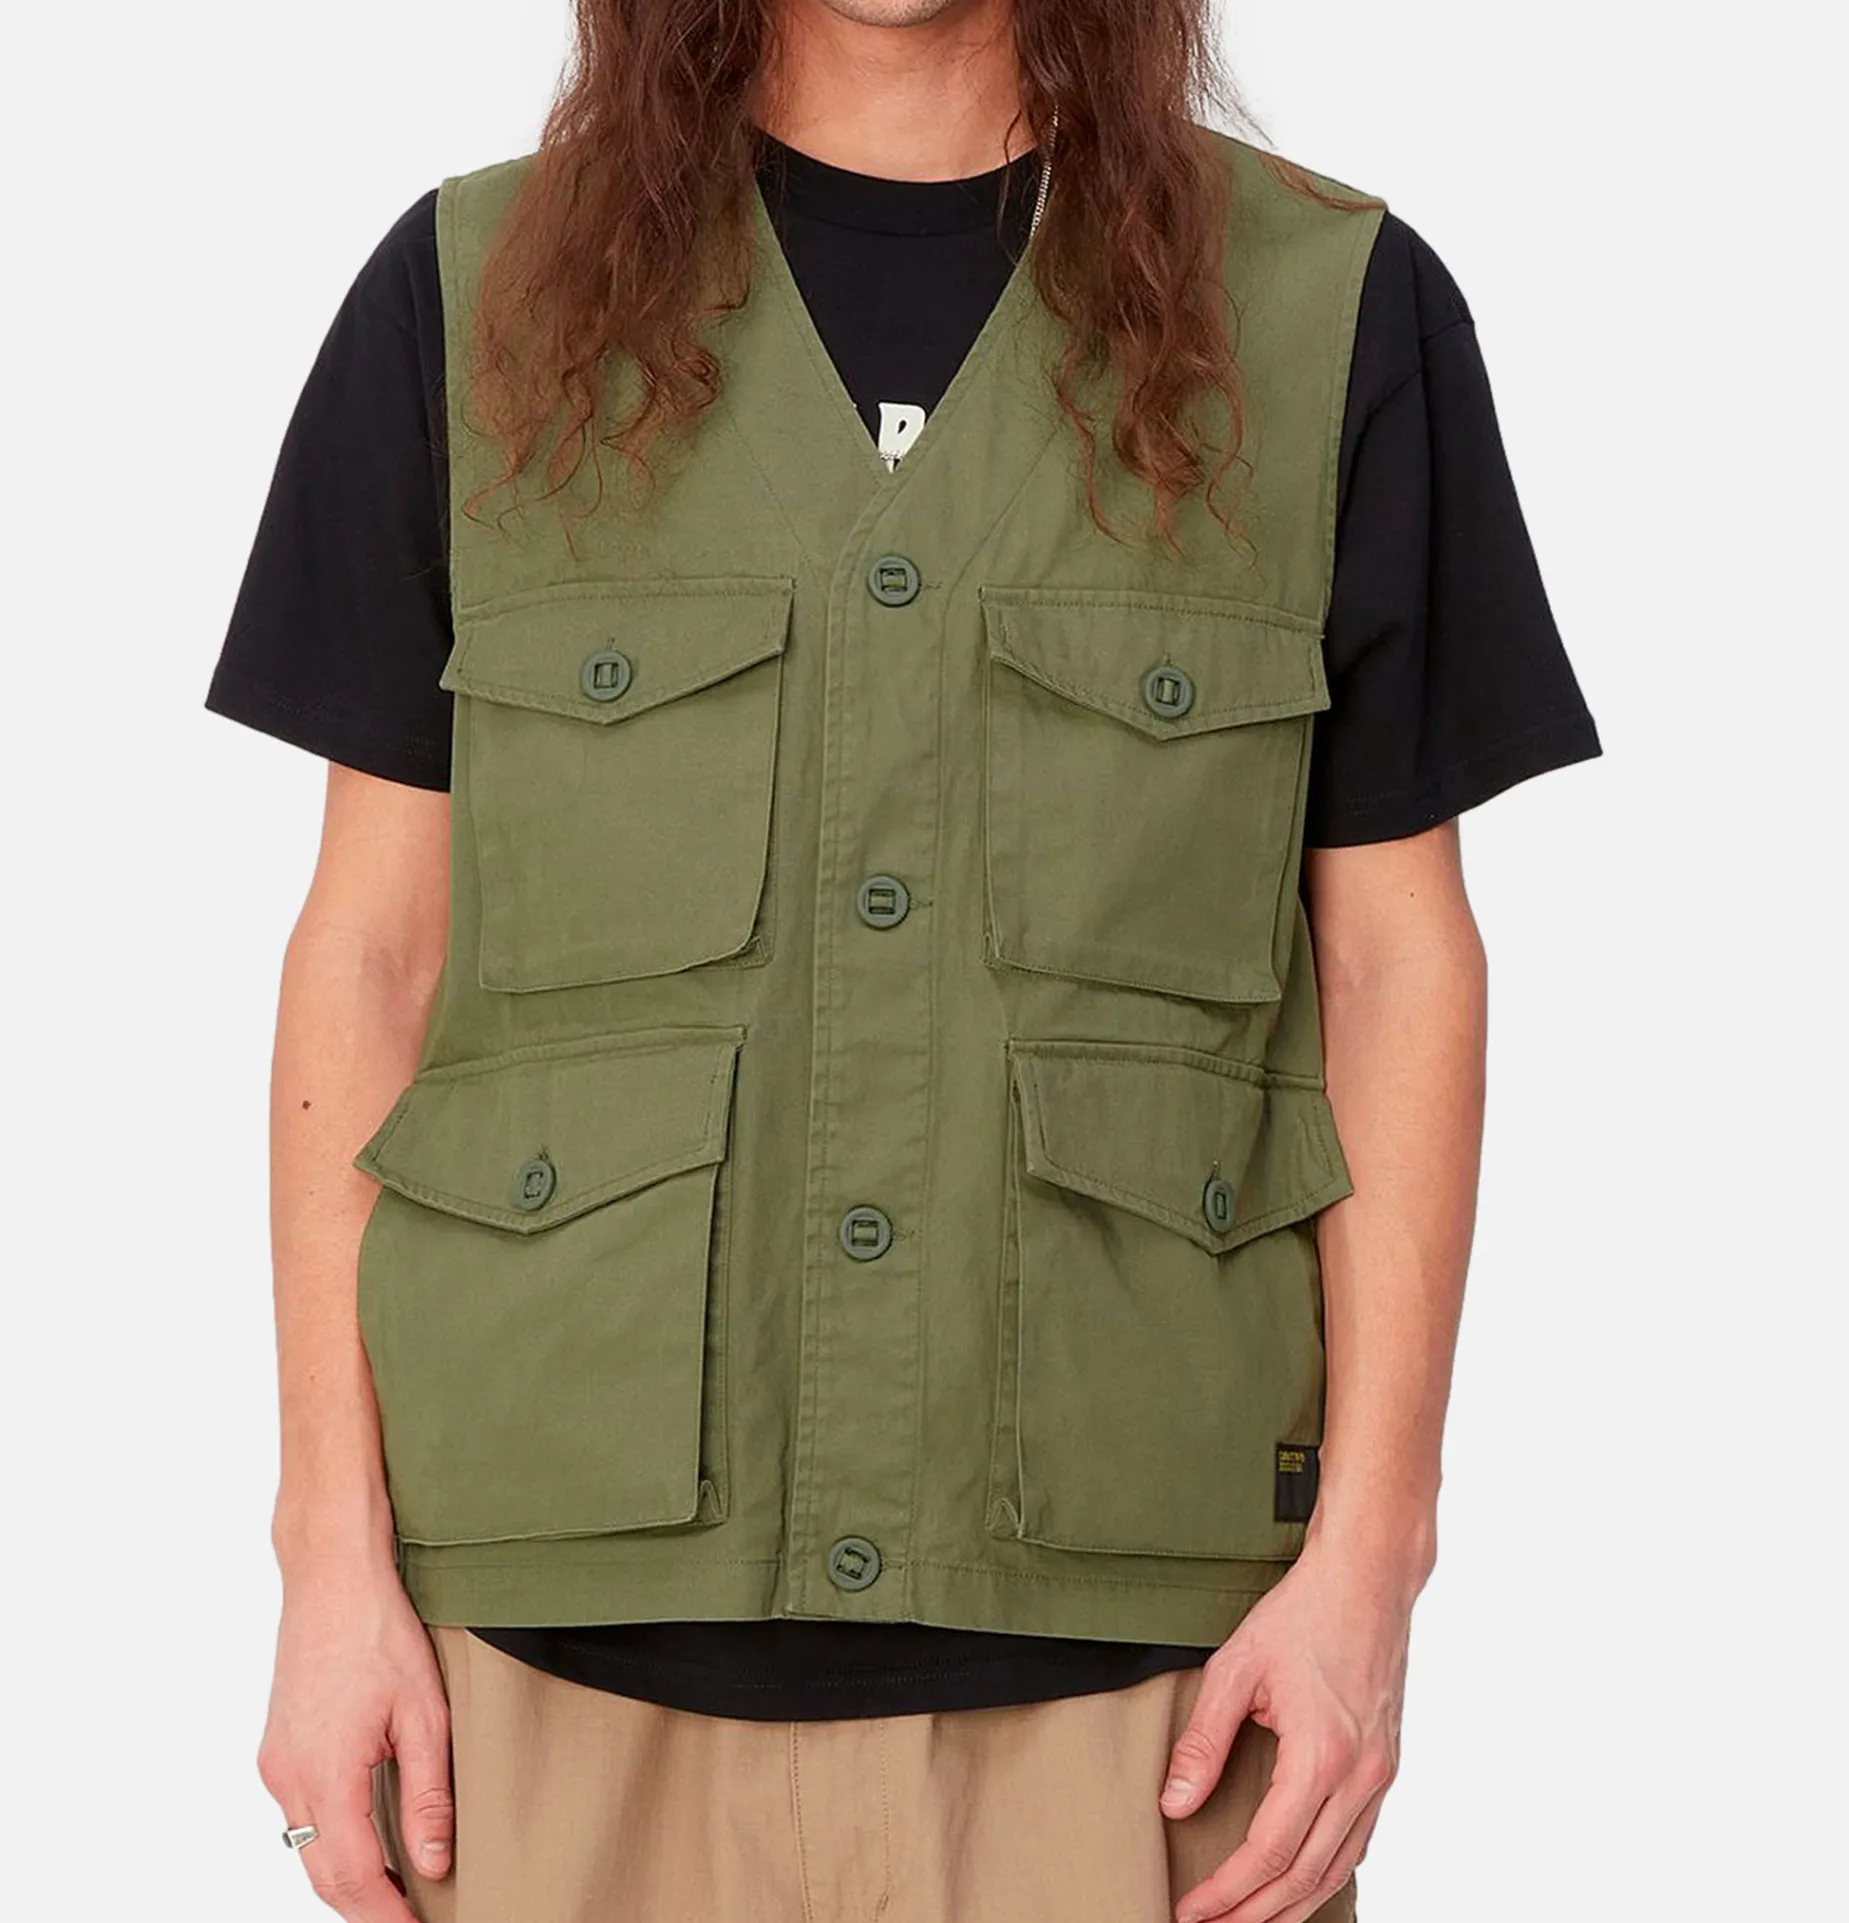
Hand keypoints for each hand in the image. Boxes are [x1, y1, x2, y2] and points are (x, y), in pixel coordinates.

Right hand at [257, 1557, 452, 1920]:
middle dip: (364, 1908)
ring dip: (347, 1877)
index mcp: (326, 1774)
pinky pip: (301, 1816)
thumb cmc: (380, 1631)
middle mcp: (289, 1777)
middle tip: (408, 1920)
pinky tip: (366, 1838)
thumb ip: (428, 1794)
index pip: (351, 1878)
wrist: (332, 1578)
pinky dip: (331, 1840)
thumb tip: (434, 1860)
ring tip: (395, 1891)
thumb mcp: (424, 1714)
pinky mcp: (277, 1748)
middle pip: (322, 1875)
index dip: (383, 1917)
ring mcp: (277, 1763)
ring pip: (307, 1848)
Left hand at [1161, 1542, 1414, 1922]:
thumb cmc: (1303, 1613)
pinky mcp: (1387, 1767)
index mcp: (1323, 1757)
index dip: (1226, 1893)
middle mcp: (1361, 1778)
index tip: (1190, 1913)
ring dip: (1291, 1905)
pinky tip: (1295, 1881)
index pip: (1268, 1853)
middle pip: (1305, 1877)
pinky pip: (1356, 1842)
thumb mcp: (1236, 1667)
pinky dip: (1324, 1874)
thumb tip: (1174, 1804)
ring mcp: (1381, 1776)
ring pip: (1337, 1869)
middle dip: (1255, 1915)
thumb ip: (1203, 1741)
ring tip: (1247, 1920)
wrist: (1368, 1578)